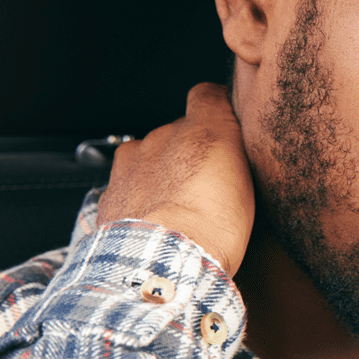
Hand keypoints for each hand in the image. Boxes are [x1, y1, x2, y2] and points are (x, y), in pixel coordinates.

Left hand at [96, 84, 256, 275]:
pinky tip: (157, 223)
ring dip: (162, 175)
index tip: (223, 119)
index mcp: (201, 131)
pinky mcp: (111, 193)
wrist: (161, 263)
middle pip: (176, 133)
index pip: (207, 95)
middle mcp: (162, 138)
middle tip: (206, 185)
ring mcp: (131, 164)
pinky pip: (129, 187)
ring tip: (180, 209)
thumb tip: (233, 142)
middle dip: (188, 153)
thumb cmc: (211, 227)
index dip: (215, 106)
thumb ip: (236, 151)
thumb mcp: (248, 182)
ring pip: (149, 159)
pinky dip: (140, 199)